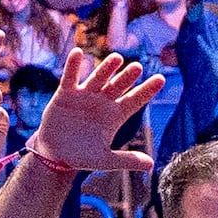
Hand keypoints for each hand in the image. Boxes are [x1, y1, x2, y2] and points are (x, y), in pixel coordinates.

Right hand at [38, 43, 153, 169]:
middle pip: (118, 86)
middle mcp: (103, 102)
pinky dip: (73, 65)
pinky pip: (70, 77)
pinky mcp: (66, 93)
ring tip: (117, 58)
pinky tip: (77, 52)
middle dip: (127, 77)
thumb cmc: (82, 157)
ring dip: (107, 68)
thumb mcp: (105, 160)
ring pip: (98, 78)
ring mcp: (85, 95)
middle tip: (137, 67)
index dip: (147, 90)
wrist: (56, 154)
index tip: (161, 79)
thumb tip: (151, 165)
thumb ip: (127, 160)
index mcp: (115, 115)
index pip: (135, 100)